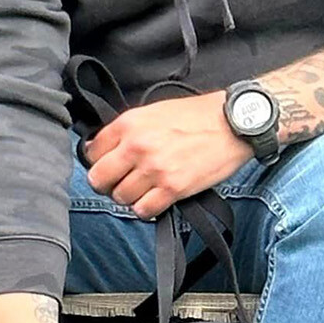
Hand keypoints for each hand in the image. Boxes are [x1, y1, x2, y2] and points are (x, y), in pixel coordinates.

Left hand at [83, 91, 250, 218]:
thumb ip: (126, 130)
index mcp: (129, 124)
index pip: (91, 153)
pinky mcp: (173, 188)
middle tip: (119, 183)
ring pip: (120, 197)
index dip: (98, 162)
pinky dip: (146, 208)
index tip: (108, 165)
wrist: (232, 124)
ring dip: (129, 197)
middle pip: (99, 179)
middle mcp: (137, 147)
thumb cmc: (195, 116)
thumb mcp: (153, 112)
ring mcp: (154, 169)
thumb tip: (100, 148)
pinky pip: (143, 210)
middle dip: (106, 184)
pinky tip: (155, 198)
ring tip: (143, 189)